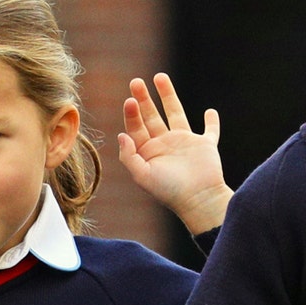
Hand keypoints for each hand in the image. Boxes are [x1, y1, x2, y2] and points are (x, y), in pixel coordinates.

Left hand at [118, 73, 232, 234]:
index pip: (136, 127)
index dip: (131, 113)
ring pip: (175, 113)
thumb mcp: (142, 176)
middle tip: (136, 82)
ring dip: (168, 96)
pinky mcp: (205, 146)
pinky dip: (211, 122)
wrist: (197, 200)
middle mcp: (164, 144)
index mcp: (147, 151)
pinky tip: (210, 111)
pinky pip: (210, 131)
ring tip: (160, 77)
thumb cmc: (168, 191)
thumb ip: (129, 156)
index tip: (130, 100)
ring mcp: (185, 143)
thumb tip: (121, 134)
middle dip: (144, 99)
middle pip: (151, 115)